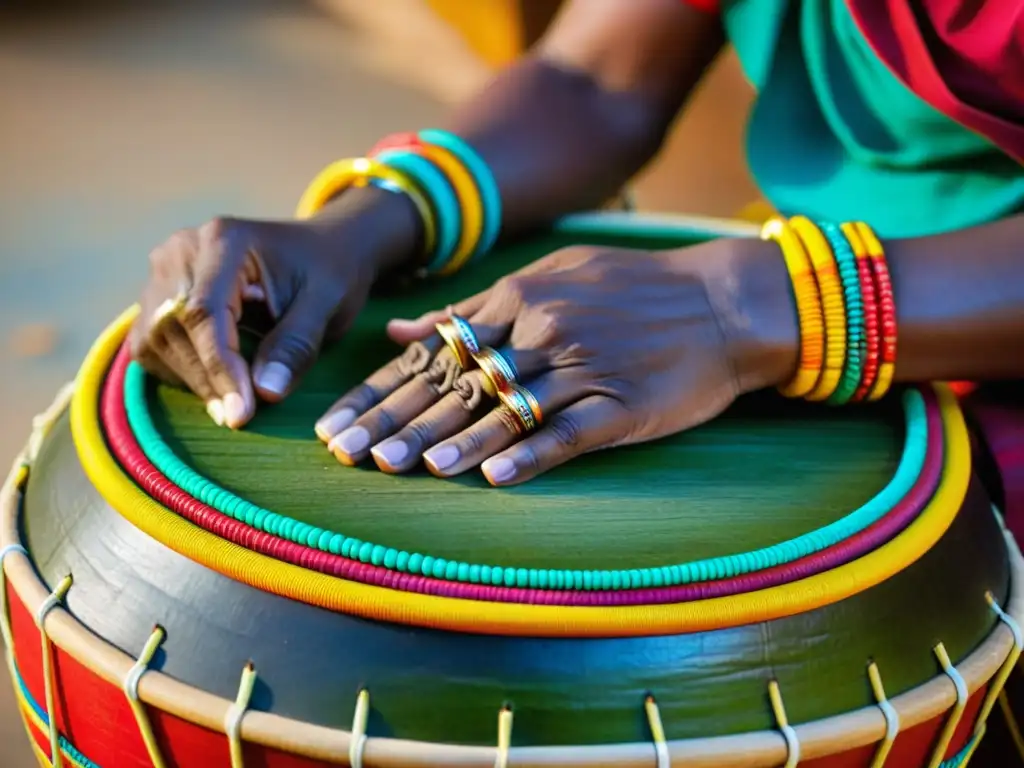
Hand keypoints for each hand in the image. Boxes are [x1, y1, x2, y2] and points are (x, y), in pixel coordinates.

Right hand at [129, 187, 417, 428]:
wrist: (320, 247)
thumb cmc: (328, 271)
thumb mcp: (328, 302)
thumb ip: (296, 343)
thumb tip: (265, 392)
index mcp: (224, 240)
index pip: (204, 311)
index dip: (219, 366)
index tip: (241, 412)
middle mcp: (182, 249)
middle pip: (172, 325)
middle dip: (206, 379)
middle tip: (240, 416)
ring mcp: (165, 270)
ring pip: (155, 337)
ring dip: (192, 379)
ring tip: (234, 404)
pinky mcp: (159, 294)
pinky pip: (151, 342)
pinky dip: (180, 371)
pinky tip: (217, 382)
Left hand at [314, 238, 797, 484]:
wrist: (720, 301)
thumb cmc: (630, 289)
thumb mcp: (549, 276)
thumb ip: (472, 306)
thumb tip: (401, 329)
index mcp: (517, 300)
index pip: (432, 352)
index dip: (378, 391)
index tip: (333, 424)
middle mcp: (541, 331)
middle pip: (455, 384)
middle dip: (395, 421)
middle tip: (346, 456)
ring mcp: (582, 369)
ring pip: (504, 410)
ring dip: (451, 441)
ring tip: (403, 468)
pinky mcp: (621, 406)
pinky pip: (568, 434)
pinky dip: (531, 455)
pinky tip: (493, 479)